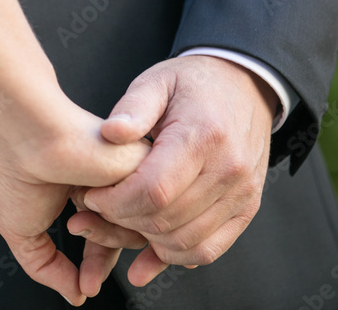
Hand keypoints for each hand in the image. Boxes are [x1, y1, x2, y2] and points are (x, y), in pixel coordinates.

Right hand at [0, 88, 149, 305]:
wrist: (23, 136)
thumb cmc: (15, 171)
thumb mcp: (22, 232)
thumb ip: (47, 268)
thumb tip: (75, 296)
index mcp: (85, 192)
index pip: (106, 236)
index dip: (96, 265)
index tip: (86, 286)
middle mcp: (109, 182)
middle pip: (126, 235)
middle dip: (103, 257)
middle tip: (86, 272)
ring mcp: (126, 172)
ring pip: (139, 224)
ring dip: (107, 235)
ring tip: (76, 221)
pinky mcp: (143, 162)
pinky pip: (149, 208)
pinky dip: (121, 214)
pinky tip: (92, 199)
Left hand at [73, 56, 276, 285]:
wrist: (243, 84)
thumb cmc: (192, 83)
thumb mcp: (156, 81)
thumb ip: (132, 107)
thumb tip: (110, 133)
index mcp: (202, 136)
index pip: (153, 190)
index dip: (114, 202)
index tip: (91, 195)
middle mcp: (229, 170)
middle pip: (166, 220)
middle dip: (121, 221)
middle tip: (96, 210)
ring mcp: (242, 194)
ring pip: (185, 242)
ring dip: (144, 241)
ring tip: (118, 222)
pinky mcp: (246, 209)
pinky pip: (209, 250)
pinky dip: (174, 255)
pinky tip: (148, 247)